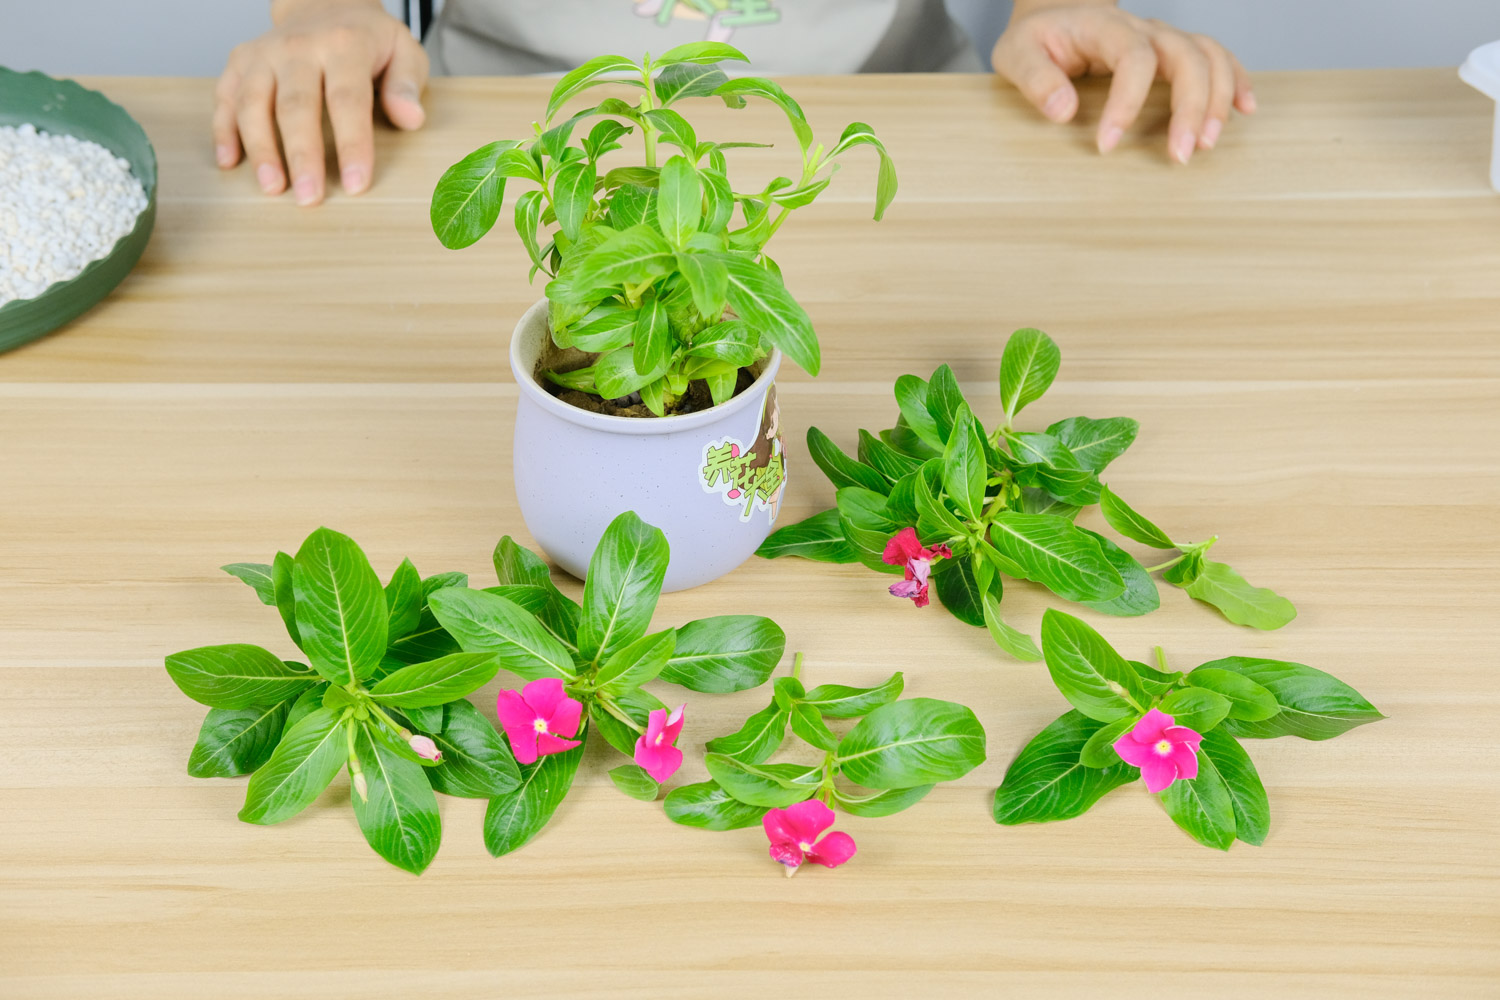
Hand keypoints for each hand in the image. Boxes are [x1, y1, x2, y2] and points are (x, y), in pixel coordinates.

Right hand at [213, 0, 428, 204]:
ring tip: (272, 187)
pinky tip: (228, 162)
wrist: (324, 3)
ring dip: (260, 149)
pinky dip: (224, 130)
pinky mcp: (239, 61)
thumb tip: (410, 118)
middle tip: (308, 198)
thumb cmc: (368, 39)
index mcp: (344, 44)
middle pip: (296, 106)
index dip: (351, 144)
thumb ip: (407, 84)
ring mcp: (264, 53)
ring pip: (253, 103)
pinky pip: (225, 97)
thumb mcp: (403, 51)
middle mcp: (298, 46)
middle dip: (301, 155)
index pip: (347, 100)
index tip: (355, 184)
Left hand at [992, 0, 1253, 163]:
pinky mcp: (1173, 52)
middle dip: (1189, 106)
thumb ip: (1035, 79)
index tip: (1106, 146)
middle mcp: (1143, 28)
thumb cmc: (1035, 41)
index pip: (1133, 58)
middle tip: (1180, 155)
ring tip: (1207, 143)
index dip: (1126, 103)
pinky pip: (1216, 58)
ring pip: (1208, 56)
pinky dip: (1236, 82)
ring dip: (1217, 100)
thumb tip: (1064, 111)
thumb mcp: (1016, 55)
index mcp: (1104, 25)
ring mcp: (1163, 38)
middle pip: (1186, 55)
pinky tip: (1245, 110)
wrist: (1054, 16)